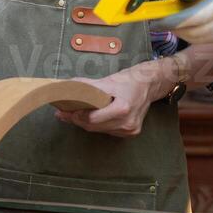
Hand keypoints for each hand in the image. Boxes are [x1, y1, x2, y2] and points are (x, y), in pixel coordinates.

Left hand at [53, 61, 169, 137]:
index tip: (64, 112)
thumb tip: (67, 87)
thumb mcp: (108, 80)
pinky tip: (90, 118)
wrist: (150, 84)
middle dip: (77, 120)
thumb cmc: (130, 80)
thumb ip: (87, 86)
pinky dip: (98, 125)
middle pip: (94, 126)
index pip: (92, 119)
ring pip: (99, 130)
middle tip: (63, 114)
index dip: (76, 116)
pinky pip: (108, 131)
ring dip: (86, 123)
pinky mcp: (131, 132)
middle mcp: (127, 122)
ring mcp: (130, 129)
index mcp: (123, 109)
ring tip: (73, 115)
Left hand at [155, 0, 212, 45]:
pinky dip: (202, 32)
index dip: (169, 21)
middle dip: (176, 26)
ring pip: (203, 38)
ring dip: (188, 30)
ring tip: (181, 16)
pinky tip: (201, 17)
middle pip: (193, 33)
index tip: (156, 19)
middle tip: (164, 16)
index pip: (189, 19)